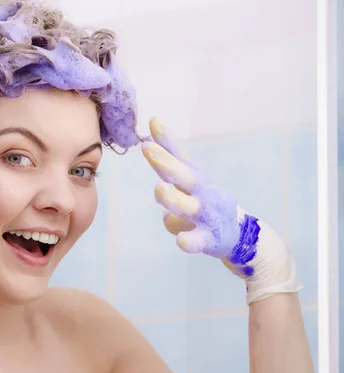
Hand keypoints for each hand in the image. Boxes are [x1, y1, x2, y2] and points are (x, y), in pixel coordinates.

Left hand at [141, 117, 300, 303]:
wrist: (237, 235)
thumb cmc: (204, 202)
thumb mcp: (190, 177)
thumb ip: (172, 156)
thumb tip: (151, 127)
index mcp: (194, 178)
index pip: (179, 156)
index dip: (167, 139)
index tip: (153, 121)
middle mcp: (202, 193)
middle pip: (185, 177)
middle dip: (166, 164)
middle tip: (147, 149)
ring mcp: (206, 215)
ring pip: (187, 207)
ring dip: (173, 198)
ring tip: (158, 189)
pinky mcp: (209, 239)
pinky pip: (197, 240)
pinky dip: (189, 240)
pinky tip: (181, 240)